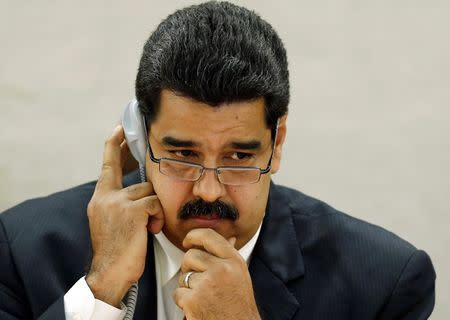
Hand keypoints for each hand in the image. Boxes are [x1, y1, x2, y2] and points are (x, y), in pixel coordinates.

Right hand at [85, 125, 163, 306]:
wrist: (110, 272)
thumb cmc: (116, 250)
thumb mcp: (111, 221)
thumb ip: (119, 202)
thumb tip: (137, 189)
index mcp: (100, 198)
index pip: (108, 165)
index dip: (114, 146)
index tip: (119, 130)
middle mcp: (106, 196)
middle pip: (140, 180)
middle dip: (150, 194)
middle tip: (151, 200)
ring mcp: (117, 202)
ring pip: (150, 192)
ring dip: (155, 210)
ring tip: (148, 227)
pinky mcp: (131, 210)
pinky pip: (155, 203)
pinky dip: (157, 217)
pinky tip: (151, 230)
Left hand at [174, 229, 260, 319]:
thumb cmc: (239, 307)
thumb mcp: (241, 276)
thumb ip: (230, 256)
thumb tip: (228, 239)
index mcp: (234, 261)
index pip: (209, 236)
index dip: (194, 235)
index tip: (188, 240)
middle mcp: (222, 269)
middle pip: (191, 255)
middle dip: (188, 267)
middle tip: (197, 279)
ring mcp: (207, 284)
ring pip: (183, 275)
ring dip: (187, 286)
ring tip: (202, 296)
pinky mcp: (194, 300)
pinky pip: (178, 293)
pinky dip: (183, 301)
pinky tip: (197, 306)